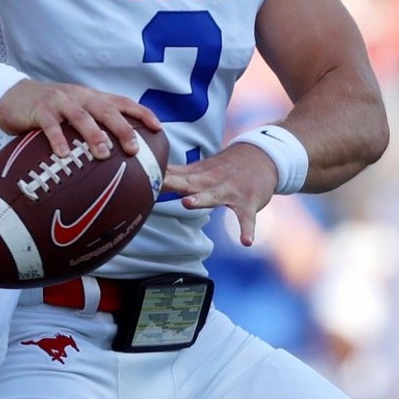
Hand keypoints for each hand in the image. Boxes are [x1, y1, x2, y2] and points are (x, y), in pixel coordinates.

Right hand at [0, 80, 160, 159]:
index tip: (158, 128)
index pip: (122, 102)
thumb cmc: (48, 112)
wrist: (11, 95)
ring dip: (94, 135)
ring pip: (81, 116)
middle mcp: (80, 97)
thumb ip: (91, 128)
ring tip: (103, 153)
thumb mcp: (73, 113)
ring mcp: (60, 102)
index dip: (141, 113)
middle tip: (133, 149)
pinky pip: (50, 125)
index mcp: (91, 98)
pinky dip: (58, 139)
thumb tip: (115, 158)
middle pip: (107, 110)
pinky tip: (64, 155)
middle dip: (122, 128)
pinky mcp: (39, 110)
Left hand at [162, 142, 278, 245]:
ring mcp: (231, 192)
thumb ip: (179, 175)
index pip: (175, 175)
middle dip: (172, 184)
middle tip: (154, 185)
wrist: (263, 156)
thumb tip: (151, 176)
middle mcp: (212, 182)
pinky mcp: (248, 202)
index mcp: (199, 176)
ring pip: (214, 196)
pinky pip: (247, 218)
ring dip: (201, 199)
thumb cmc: (227, 167)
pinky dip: (247, 229)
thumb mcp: (202, 168)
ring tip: (187, 204)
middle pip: (189, 183)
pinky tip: (245, 242)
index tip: (136, 176)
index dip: (157, 177)